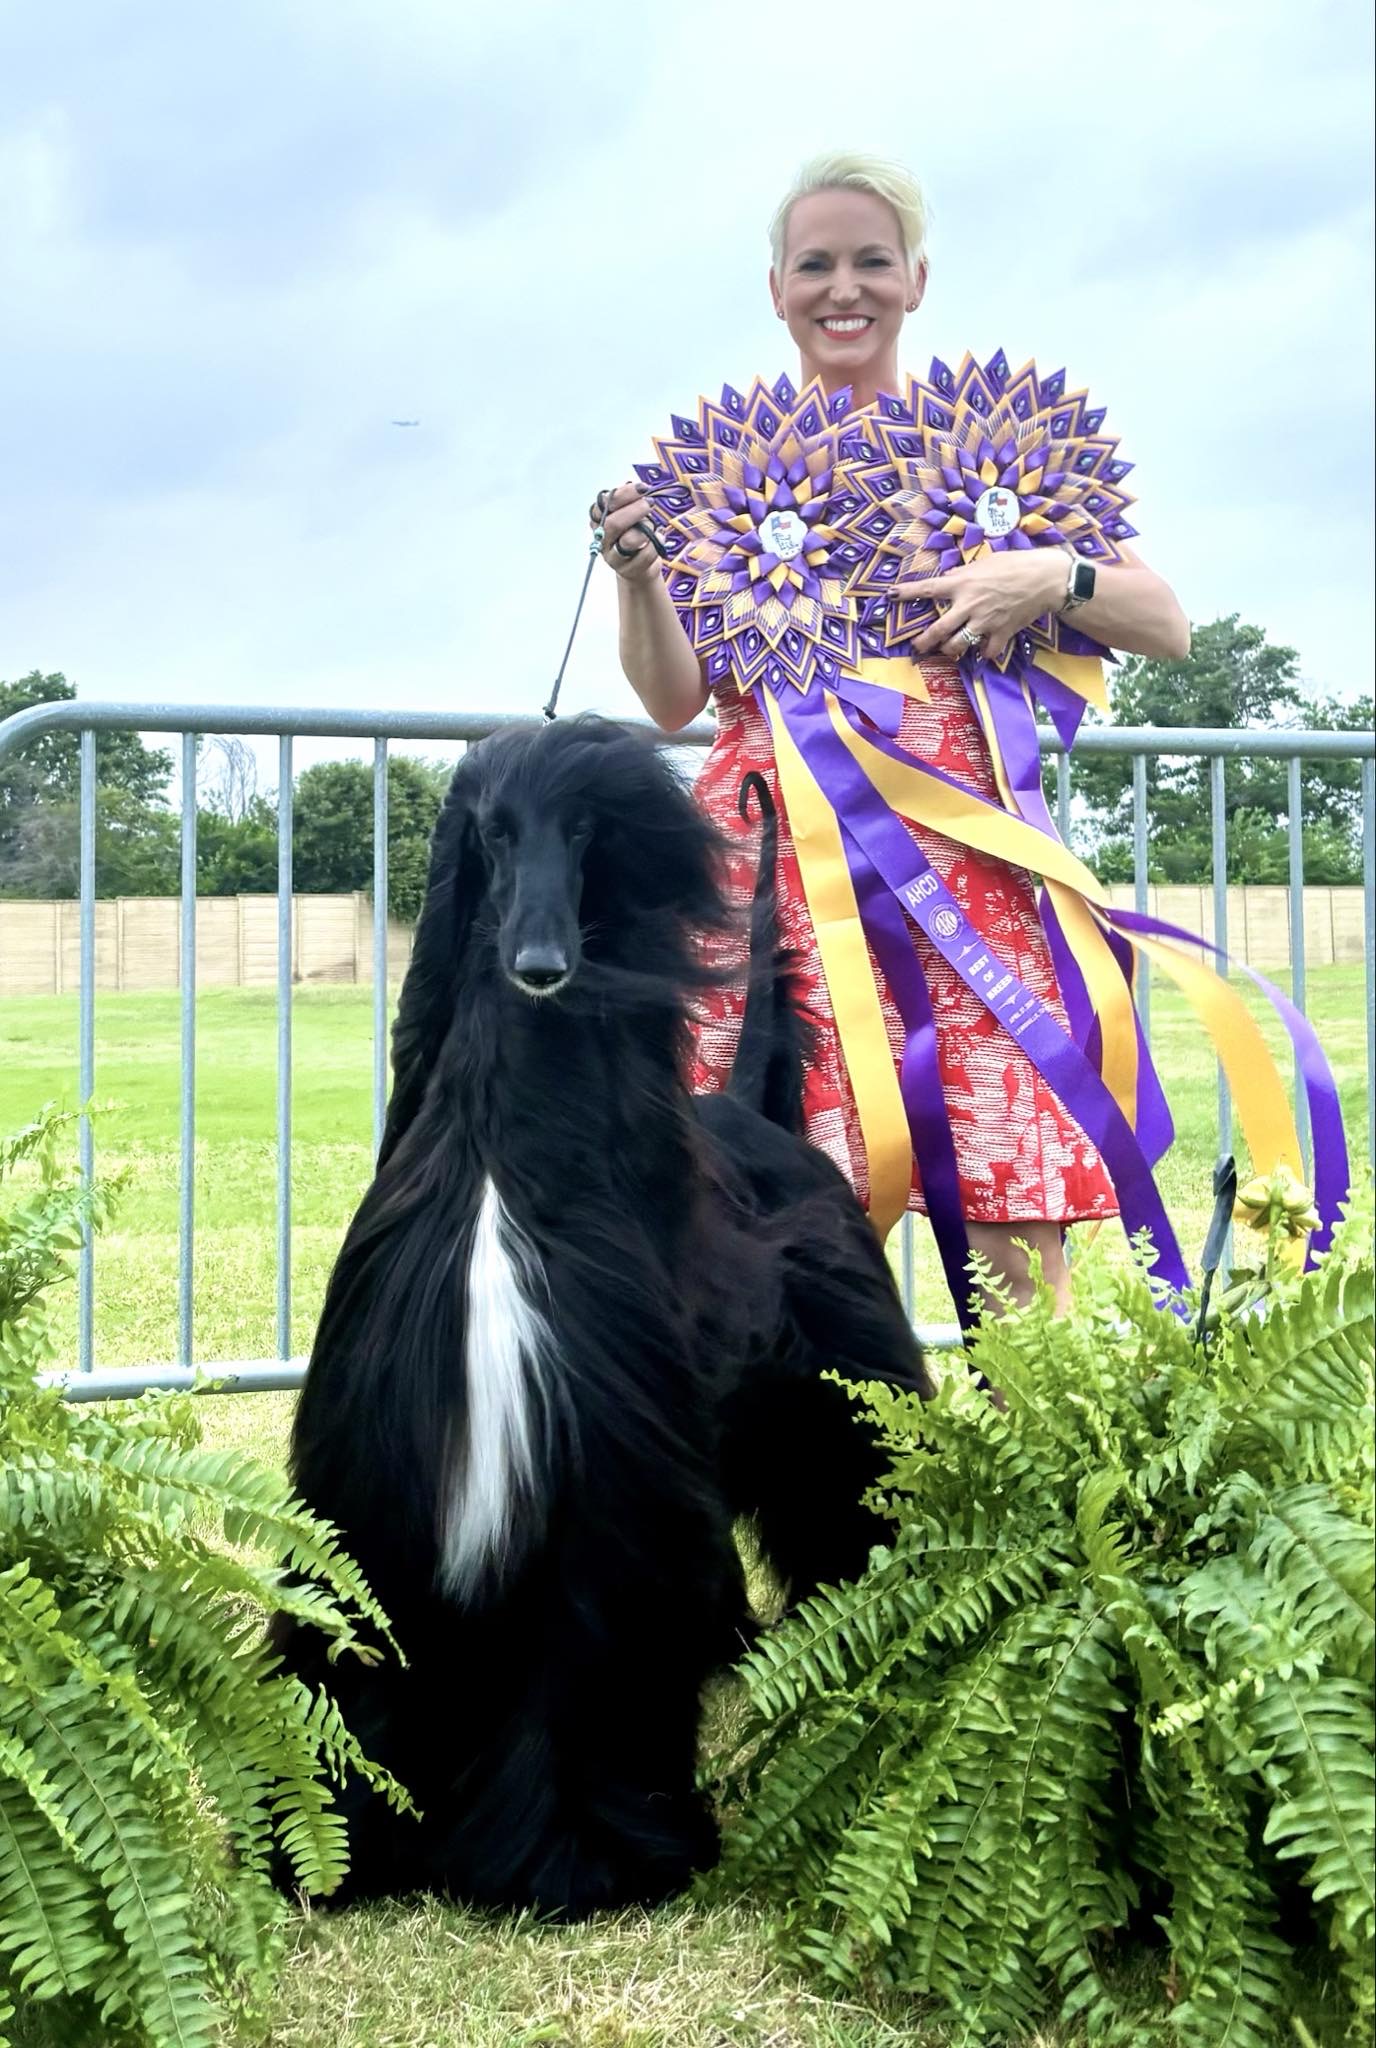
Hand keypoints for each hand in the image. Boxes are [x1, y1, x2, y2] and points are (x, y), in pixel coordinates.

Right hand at [589, 481, 663, 586]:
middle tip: (649, 504)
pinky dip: (656, 543)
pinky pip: (645, 555)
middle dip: (634, 511)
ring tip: (652, 526)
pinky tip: (659, 538)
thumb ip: (629, 501)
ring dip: (645, 529)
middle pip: (613, 523)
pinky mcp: (628, 570)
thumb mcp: (629, 514)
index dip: (623, 494)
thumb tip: (635, 488)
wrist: (639, 565)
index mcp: (599, 519)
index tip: (642, 488)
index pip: (604, 504)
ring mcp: (613, 557)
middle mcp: (602, 539)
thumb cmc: (634, 534)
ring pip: (628, 541)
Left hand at [896, 548, 1066, 664]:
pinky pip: (986, 652)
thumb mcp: (984, 562)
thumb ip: (963, 574)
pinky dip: (983, 654)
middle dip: (923, 642)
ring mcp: (984, 623)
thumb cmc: (1015, 564)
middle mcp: (969, 605)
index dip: (906, 593)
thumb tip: (947, 580)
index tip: (890, 596)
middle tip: (916, 648)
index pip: (927, 589)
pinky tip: (982, 652)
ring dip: (950, 651)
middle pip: (937, 630)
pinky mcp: (1001, 634)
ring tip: (947, 650)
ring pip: (957, 646)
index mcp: (962, 584)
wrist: (1045, 578)